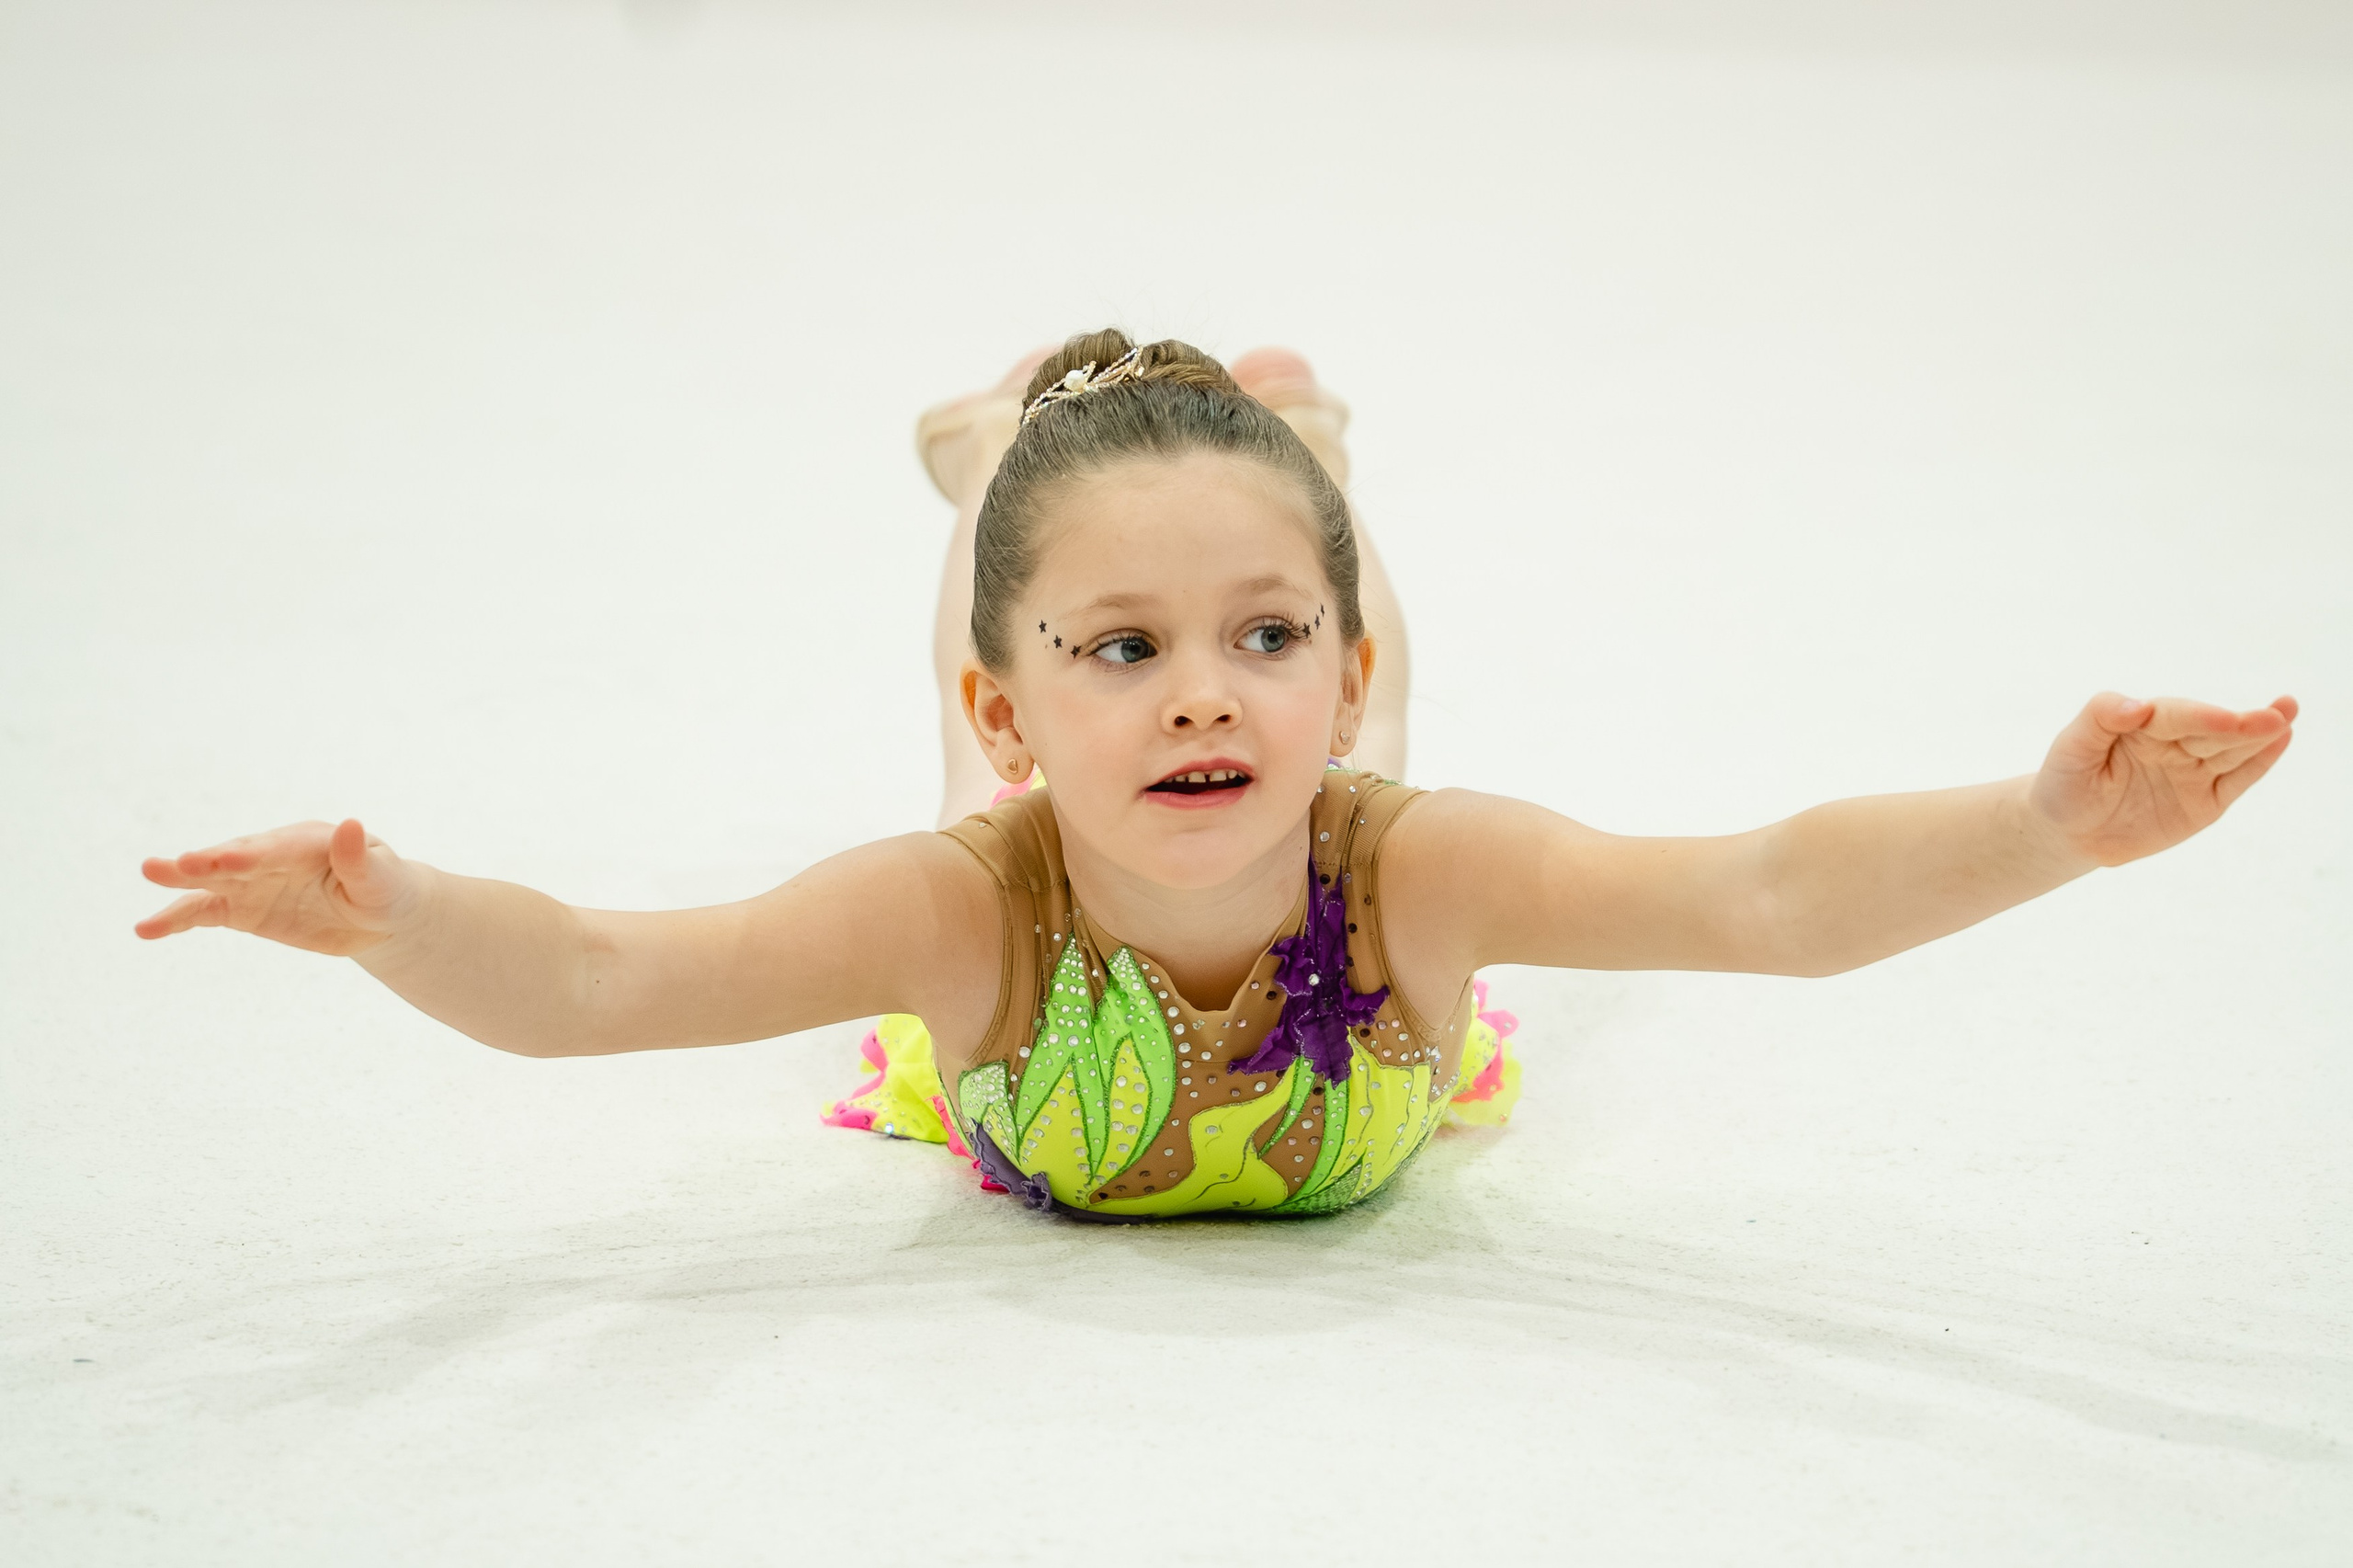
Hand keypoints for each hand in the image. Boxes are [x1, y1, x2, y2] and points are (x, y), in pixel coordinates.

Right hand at [135, 818, 427, 955]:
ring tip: (150, 871)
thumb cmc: (385, 888)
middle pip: (238, 858)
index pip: (280, 849)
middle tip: (181, 864)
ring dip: (182, 879)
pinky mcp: (242, 908)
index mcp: (309, 842)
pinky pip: (205, 913)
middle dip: (213, 862)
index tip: (230, 862)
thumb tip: (351, 824)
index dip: (256, 856)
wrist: (376, 913)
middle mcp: (273, 856)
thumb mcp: (383, 878)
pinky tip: (146, 929)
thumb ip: (361, 859)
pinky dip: (177, 920)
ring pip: (212, 881)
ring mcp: (253, 881)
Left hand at [2030, 692, 2296, 867]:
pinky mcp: (2206, 800)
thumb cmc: (2065, 781)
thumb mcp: (2070, 748)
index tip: (2225, 719)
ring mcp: (2193, 770)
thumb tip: (2137, 705)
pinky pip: (2236, 780)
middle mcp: (2174, 741)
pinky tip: (2281, 740)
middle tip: (2279, 711)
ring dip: (2261, 736)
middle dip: (2243, 723)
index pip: (2176, 717)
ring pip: (2231, 752)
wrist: (2067, 830)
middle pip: (2212, 731)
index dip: (2201, 718)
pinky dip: (2258, 763)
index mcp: (2143, 724)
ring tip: (2286, 717)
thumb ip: (2099, 718)